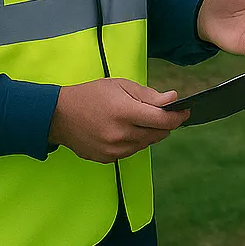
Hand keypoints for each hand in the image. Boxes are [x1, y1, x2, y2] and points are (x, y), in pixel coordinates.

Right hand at [48, 78, 187, 162]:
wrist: (59, 116)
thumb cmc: (91, 95)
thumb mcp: (120, 86)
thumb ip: (148, 95)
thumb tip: (172, 99)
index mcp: (125, 113)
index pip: (162, 120)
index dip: (177, 116)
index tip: (185, 111)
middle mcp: (121, 135)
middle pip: (157, 134)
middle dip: (164, 123)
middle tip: (162, 113)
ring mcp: (114, 150)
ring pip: (146, 144)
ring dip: (150, 133)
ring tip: (140, 120)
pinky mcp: (108, 159)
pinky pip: (132, 151)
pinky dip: (136, 141)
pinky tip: (126, 130)